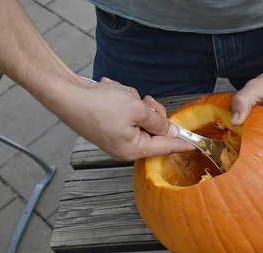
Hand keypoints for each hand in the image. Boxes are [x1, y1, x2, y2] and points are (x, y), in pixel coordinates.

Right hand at [58, 77, 193, 160]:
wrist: (65, 94)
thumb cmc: (99, 103)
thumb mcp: (137, 109)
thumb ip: (158, 122)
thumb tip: (172, 131)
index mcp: (133, 149)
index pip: (165, 146)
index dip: (182, 142)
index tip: (197, 145)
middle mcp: (125, 148)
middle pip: (153, 130)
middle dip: (151, 112)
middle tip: (145, 100)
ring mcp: (115, 138)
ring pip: (140, 118)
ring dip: (135, 103)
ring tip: (120, 94)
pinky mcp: (107, 126)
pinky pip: (126, 113)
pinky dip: (122, 100)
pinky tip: (110, 92)